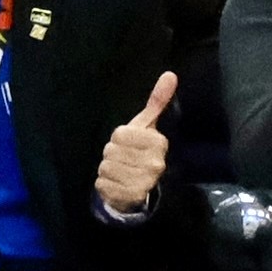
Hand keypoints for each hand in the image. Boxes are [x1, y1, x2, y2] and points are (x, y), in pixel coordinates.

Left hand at [94, 72, 180, 216]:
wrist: (140, 188)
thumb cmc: (140, 151)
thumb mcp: (146, 126)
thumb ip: (157, 101)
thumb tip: (170, 74)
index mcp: (158, 143)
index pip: (119, 134)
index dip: (119, 138)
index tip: (129, 144)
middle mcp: (154, 163)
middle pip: (110, 150)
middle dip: (112, 154)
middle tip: (123, 159)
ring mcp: (143, 182)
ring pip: (105, 167)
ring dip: (107, 170)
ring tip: (120, 172)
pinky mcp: (129, 197)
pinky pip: (101, 184)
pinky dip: (104, 184)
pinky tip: (116, 184)